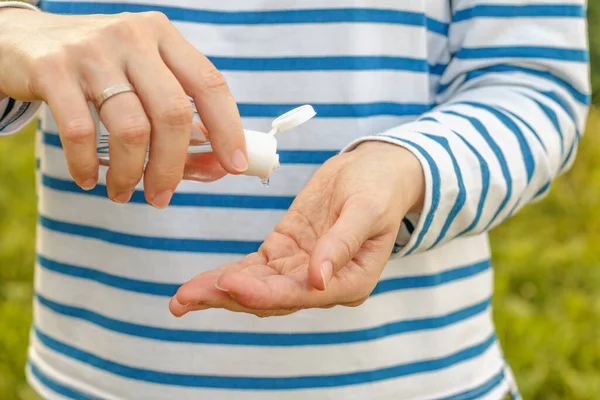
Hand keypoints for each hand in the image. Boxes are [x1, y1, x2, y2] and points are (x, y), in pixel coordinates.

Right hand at [0, 8, 246, 206]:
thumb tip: (215, 168)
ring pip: (131, 128)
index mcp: (165, 37)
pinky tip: (89, 178)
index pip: (210, 84)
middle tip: (162, 197)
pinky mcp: (53, 68)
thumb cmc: (101, 71)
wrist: (25, 39)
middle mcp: (134, 38)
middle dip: (173, 166)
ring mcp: (92, 51)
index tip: (234, 166)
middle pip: (173, 113)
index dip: (228, 129)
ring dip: (132, 174)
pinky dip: (88, 165)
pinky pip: (80, 131)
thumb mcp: (144, 81)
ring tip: (123, 193)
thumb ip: (181, 122)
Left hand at [169, 141, 424, 317]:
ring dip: (219, 292)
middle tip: (185, 299)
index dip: (263, 292)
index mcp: (351, 281)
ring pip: (257, 286)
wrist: (374, 172)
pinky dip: (228, 274)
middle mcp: (324, 285)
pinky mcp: (286, 251)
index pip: (301, 293)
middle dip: (228, 297)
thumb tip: (319, 280)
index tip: (228, 283)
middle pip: (272, 297)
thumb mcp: (367, 208)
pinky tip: (201, 282)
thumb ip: (343, 243)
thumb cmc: (379, 187)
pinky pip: (254, 268)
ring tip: (181, 299)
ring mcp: (302, 269)